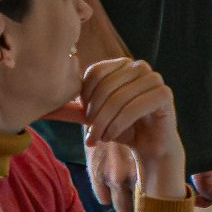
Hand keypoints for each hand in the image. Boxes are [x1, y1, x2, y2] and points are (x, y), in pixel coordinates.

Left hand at [79, 58, 186, 202]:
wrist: (150, 146)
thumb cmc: (123, 128)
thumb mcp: (97, 116)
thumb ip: (77, 108)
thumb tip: (47, 108)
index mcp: (123, 65)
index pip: (95, 72)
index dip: (85, 97)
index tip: (84, 118)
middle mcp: (140, 67)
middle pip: (106, 86)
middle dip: (94, 114)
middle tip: (91, 135)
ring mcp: (154, 79)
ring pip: (118, 97)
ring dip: (104, 123)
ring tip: (100, 138)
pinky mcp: (164, 94)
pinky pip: (134, 107)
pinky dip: (118, 125)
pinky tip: (113, 137)